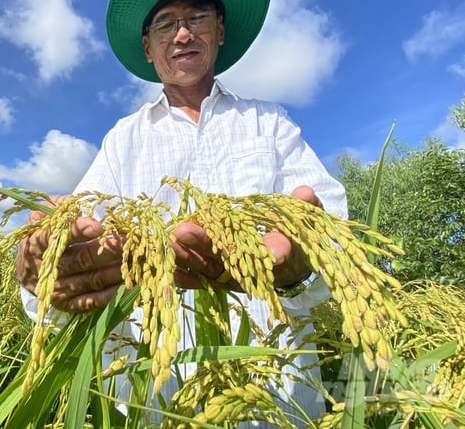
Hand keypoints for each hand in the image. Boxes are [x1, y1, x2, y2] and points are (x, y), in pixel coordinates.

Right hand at [16, 198, 124, 312]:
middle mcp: (48, 269)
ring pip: (92, 280)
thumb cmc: (45, 236)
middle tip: (131, 241)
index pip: (56, 236)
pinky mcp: (68, 305)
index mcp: (37, 243)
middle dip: (109, 250)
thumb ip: (57, 206)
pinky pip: (94, 300)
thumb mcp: (44, 217)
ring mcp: (58, 290)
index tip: (99, 225)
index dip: (77, 231)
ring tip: (139, 258)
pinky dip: (114, 292)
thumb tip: (72, 202)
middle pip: (81, 260)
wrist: (29, 271)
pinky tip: (132, 280)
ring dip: (118, 270)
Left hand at [170, 185, 322, 290]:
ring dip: (187, 257)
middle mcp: (252, 268)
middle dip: (205, 245)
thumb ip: (306, 206)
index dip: (275, 250)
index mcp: (278, 252)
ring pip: (209, 267)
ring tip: (167, 244)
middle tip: (182, 231)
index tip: (272, 250)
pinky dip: (185, 278)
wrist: (287, 264)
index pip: (277, 251)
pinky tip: (168, 271)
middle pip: (228, 257)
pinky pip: (201, 280)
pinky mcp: (221, 279)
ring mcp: (234, 276)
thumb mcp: (304, 219)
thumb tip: (305, 192)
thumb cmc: (293, 235)